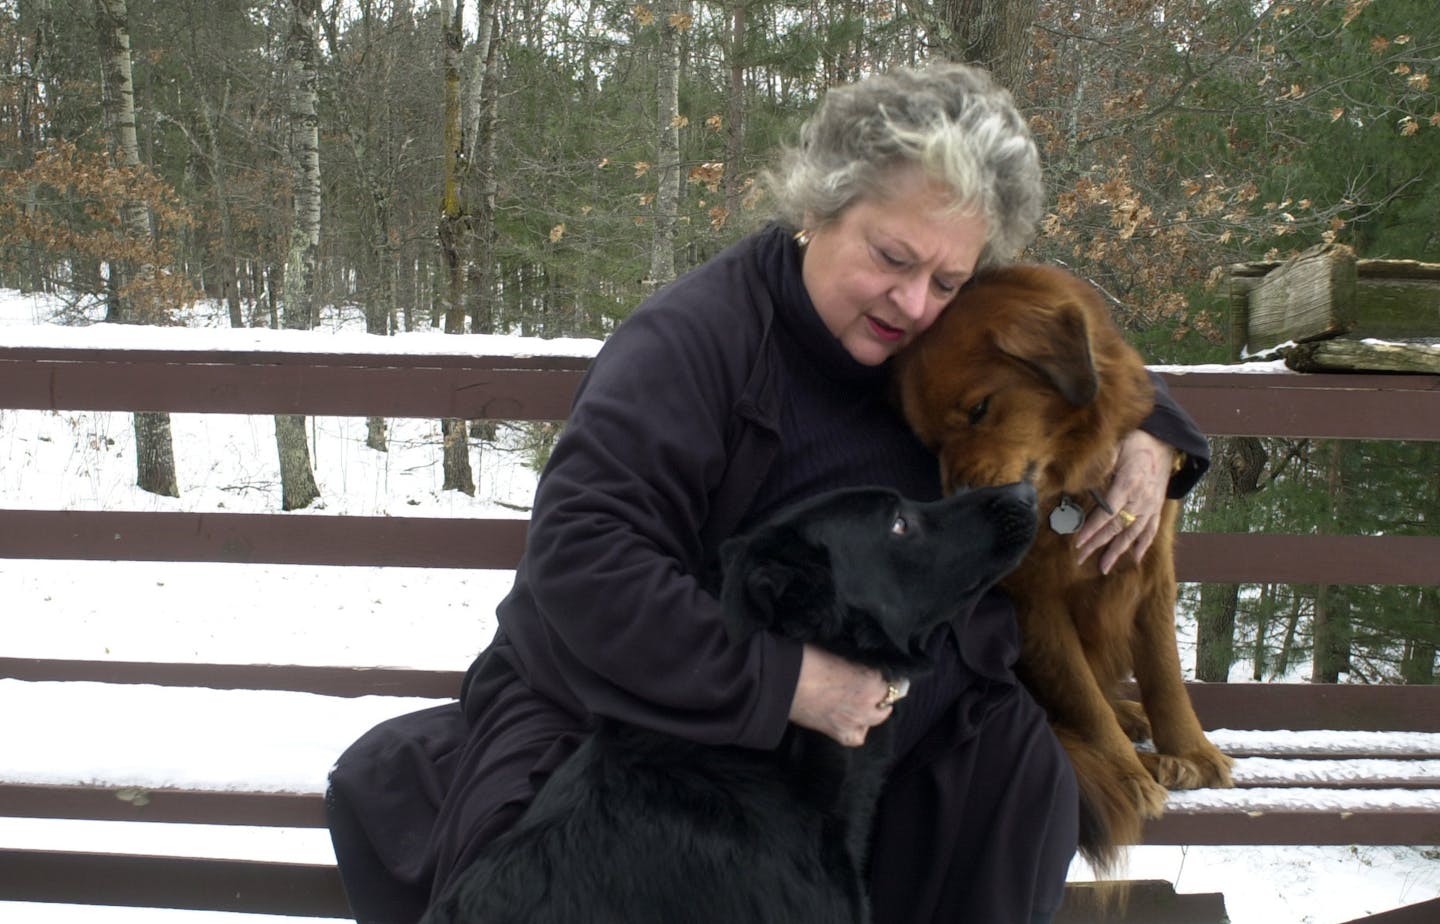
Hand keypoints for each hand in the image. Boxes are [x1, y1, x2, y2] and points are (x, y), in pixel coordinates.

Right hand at [788, 644, 894, 746]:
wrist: (783, 682)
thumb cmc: (808, 660)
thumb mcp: (841, 656)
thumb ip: (859, 666)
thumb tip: (865, 669)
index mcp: (872, 680)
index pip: (892, 681)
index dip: (884, 677)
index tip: (878, 674)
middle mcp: (869, 703)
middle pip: (888, 702)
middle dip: (882, 695)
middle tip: (869, 688)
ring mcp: (855, 721)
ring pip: (877, 719)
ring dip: (872, 711)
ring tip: (860, 704)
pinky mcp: (839, 734)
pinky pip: (857, 737)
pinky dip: (856, 730)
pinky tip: (849, 721)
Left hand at [1075, 429, 1174, 574]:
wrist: (1164, 440)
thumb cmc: (1134, 442)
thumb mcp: (1116, 446)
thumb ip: (1102, 463)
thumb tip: (1081, 475)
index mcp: (1128, 484)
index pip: (1107, 512)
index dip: (1092, 528)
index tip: (1078, 542)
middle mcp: (1141, 499)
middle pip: (1117, 527)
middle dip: (1097, 544)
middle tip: (1080, 558)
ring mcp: (1151, 505)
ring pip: (1133, 533)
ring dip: (1117, 551)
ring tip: (1103, 567)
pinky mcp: (1157, 507)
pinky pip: (1151, 530)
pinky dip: (1143, 545)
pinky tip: (1134, 559)